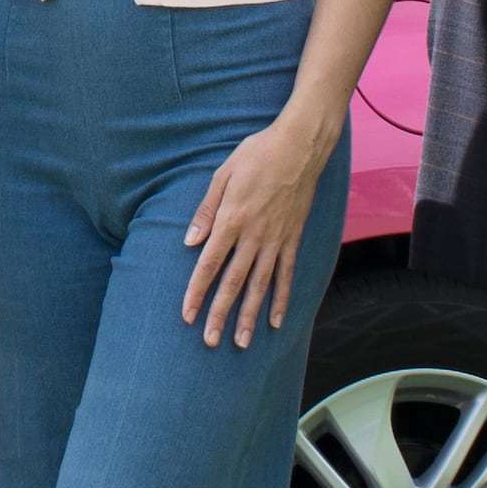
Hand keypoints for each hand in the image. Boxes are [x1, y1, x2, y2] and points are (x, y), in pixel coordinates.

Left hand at [180, 109, 336, 350]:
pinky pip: (286, 274)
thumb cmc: (257, 154)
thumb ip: (206, 211)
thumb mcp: (222, 175)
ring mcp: (276, 240)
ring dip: (249, 316)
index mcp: (231, 220)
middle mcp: (253, 236)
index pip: (209, 264)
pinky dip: (280, 298)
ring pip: (260, 285)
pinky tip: (275, 320)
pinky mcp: (293, 238)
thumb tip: (189, 242)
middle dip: (220, 314)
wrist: (299, 146)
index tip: (187, 315)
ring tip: (242, 342)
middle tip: (210, 341)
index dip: (196, 292)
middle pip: (233, 283)